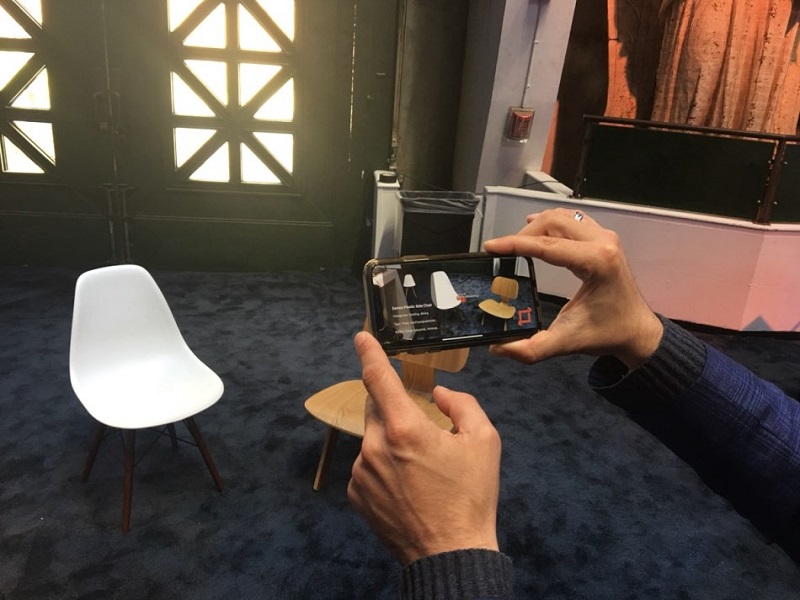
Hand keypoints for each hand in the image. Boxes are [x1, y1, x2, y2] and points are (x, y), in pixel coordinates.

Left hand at [347, 331, 500, 565]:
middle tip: (422, 431)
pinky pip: (367, 467)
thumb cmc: (471, 496)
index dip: (369, 353)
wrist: (450, 555)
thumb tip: (440, 395)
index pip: (378, 378)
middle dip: (395, 409)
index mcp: (404, 429)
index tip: (361, 335)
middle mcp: (374, 447)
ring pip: (373, 440)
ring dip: (391, 442)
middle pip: (376, 409)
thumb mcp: (484, 442)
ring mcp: (361, 473)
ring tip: (421, 471)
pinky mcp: (356, 495)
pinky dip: (383, 467)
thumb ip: (463, 405)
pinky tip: (407, 488)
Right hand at [483, 208, 662, 368]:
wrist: (637, 331)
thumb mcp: (566, 342)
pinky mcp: (604, 238)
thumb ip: (531, 349)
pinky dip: (551, 223)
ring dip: (536, 227)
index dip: (514, 244)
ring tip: (517, 245)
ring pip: (562, 217)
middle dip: (523, 235)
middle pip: (552, 222)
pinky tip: (536, 232)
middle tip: (504, 252)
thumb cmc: (606, 334)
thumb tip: (497, 348)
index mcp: (597, 262)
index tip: (490, 247)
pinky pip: (573, 219)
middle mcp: (603, 242)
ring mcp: (605, 237)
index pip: (546, 245)